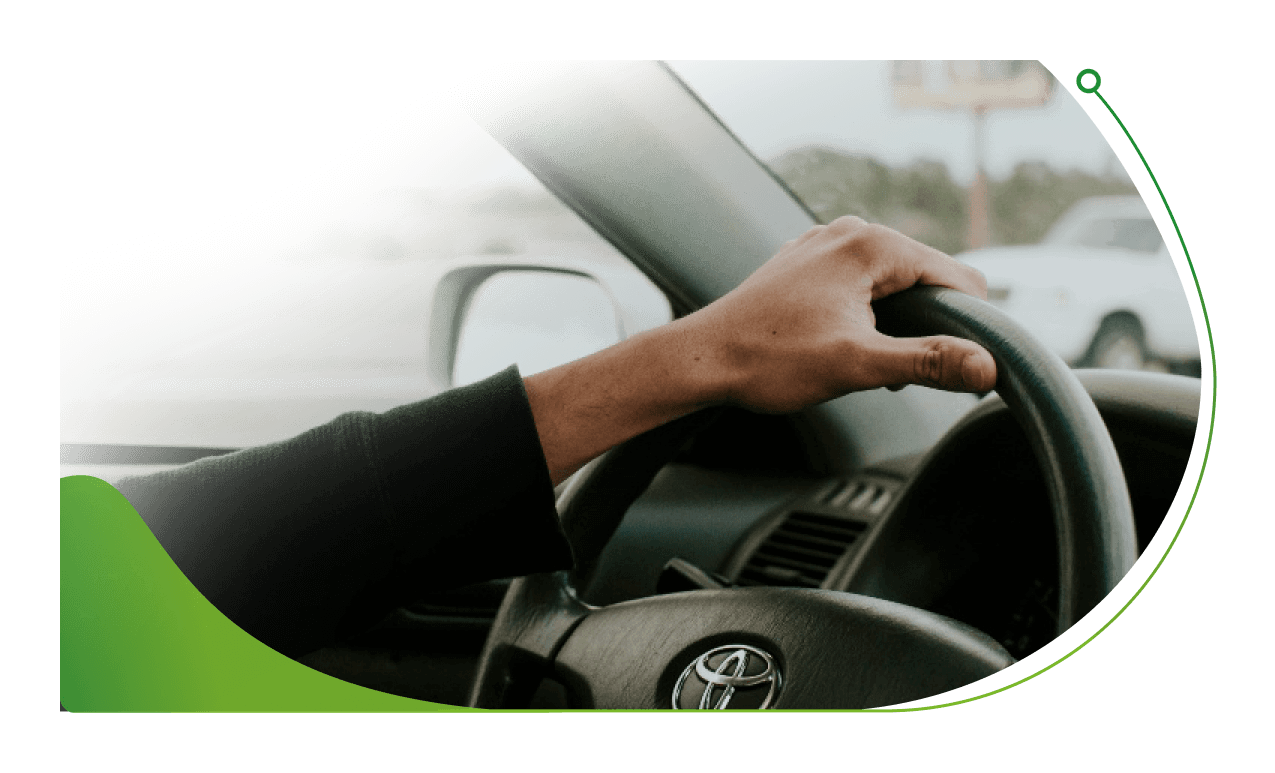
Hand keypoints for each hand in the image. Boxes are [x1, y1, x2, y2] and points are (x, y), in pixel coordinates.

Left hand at [525, 216, 996, 485]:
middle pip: (926, 280)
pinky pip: (859, 285)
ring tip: (857, 359)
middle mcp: (850, 231)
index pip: (959, 278)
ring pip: (892, 285)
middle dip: (925, 327)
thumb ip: (927, 362)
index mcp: (872, 244)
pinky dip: (864, 316)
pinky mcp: (806, 264)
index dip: (968, 326)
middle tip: (890, 371)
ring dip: (893, 325)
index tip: (955, 369)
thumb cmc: (769, 360)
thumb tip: (988, 367)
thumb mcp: (857, 366)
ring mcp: (825, 244)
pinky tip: (837, 346)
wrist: (701, 360)